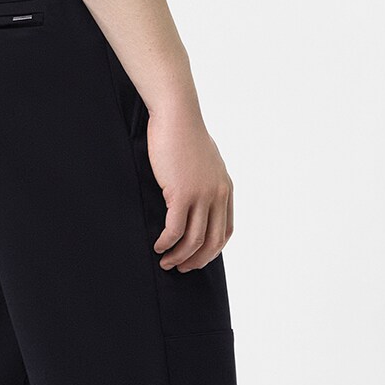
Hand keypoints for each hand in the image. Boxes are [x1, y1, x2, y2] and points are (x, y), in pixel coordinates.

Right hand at [145, 103, 233, 270]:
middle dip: (197, 260)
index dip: (212, 251)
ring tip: (165, 263)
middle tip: (180, 268)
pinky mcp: (182, 193)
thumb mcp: (203, 162)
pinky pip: (175, 229)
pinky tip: (158, 247)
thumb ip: (204, 181)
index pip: (226, 231)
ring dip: (179, 256)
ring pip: (194, 240)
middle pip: (213, 241)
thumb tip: (194, 198)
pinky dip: (167, 243)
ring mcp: (202, 195)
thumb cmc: (184, 135)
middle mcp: (218, 195)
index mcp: (225, 189)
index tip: (196, 258)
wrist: (177, 116)